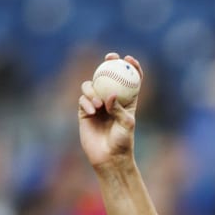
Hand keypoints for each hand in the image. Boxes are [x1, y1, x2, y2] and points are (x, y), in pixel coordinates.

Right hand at [77, 52, 140, 170]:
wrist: (108, 157)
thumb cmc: (122, 142)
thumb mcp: (126, 124)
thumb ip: (119, 109)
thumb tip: (110, 94)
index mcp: (127, 100)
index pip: (130, 79)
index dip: (131, 66)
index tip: (128, 59)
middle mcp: (111, 99)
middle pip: (109, 75)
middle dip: (109, 62)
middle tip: (109, 58)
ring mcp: (97, 104)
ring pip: (92, 85)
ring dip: (93, 90)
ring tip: (99, 104)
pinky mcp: (84, 111)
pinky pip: (83, 99)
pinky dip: (87, 102)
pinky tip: (92, 111)